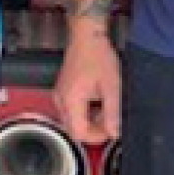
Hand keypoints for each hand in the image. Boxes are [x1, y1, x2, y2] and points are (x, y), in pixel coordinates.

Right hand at [54, 25, 122, 144]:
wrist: (87, 37)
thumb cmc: (99, 58)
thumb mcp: (112, 87)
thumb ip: (113, 113)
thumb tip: (115, 134)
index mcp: (71, 101)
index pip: (79, 133)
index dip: (96, 137)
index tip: (111, 130)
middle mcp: (60, 101)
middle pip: (73, 129)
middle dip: (93, 130)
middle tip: (110, 121)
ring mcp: (59, 95)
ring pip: (72, 121)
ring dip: (89, 122)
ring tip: (105, 109)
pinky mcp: (61, 91)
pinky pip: (70, 111)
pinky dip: (84, 112)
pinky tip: (96, 102)